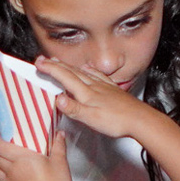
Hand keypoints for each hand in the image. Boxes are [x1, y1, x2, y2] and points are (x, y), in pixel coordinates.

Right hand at [35, 58, 160, 142]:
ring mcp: (103, 86)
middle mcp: (94, 85)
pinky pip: (96, 75)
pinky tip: (87, 69)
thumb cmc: (118, 121)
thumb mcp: (92, 119)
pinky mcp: (111, 89)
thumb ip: (74, 109)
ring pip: (82, 72)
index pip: (64, 77)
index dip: (50, 69)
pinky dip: (87, 70)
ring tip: (59, 62)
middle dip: (55, 65)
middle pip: (71, 71)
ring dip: (68, 66)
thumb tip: (57, 100)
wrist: (140, 119)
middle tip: (43, 59)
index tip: (38, 63)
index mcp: (86, 92)